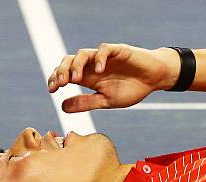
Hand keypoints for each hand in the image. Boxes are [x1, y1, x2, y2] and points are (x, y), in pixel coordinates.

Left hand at [47, 43, 177, 112]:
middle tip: (59, 84)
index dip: (55, 78)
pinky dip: (99, 58)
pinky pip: (104, 50)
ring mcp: (104, 57)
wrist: (154, 79)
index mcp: (89, 77)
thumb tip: (62, 107)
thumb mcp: (106, 100)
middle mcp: (93, 65)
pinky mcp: (118, 50)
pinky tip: (99, 70)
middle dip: (61, 71)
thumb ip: (86, 103)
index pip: (65, 74)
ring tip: (76, 79)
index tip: (52, 90)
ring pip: (82, 54)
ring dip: (76, 65)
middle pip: (69, 61)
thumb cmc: (131, 89)